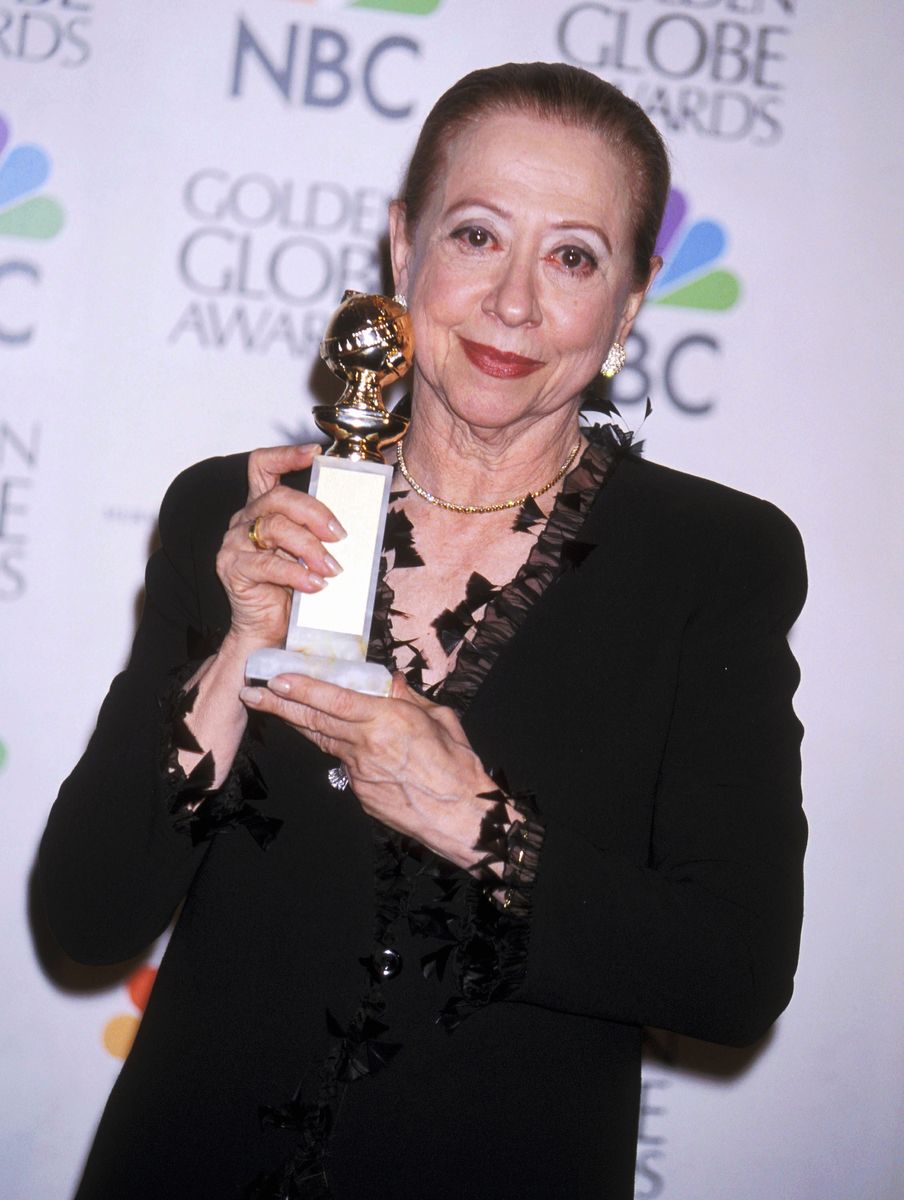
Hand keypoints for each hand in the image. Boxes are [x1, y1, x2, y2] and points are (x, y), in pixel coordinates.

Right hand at [216, 444, 346, 650]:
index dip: (286, 455)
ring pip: (274, 528)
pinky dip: (296, 573)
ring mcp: (235, 543)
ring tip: (332, 569)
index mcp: (262, 509)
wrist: (269, 630)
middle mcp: (245, 520)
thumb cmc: (292, 591)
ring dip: (310, 547)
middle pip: (277, 498)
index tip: (314, 454)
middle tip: (339, 535)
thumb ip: (320, 533)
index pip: (263, 467)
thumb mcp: (310, 553)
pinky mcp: (233, 569)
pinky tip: (315, 584)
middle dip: (314, 512)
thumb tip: (353, 524)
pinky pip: (266, 564)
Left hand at [240, 671, 497, 869]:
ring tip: (271, 706)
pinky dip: (335, 747)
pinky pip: (342, 762)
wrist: (462, 816)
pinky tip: (330, 738)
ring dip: (296, 722)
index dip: (302, 688)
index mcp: (388, 720)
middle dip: (279, 704)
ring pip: (322, 740)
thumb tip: (390, 681)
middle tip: (250, 693)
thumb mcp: (439, 718)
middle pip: (314, 720)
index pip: (335, 699)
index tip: (277, 678)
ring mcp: (359, 771)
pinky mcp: (360, 791)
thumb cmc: (457, 767)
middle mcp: (367, 744)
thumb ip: (410, 698)